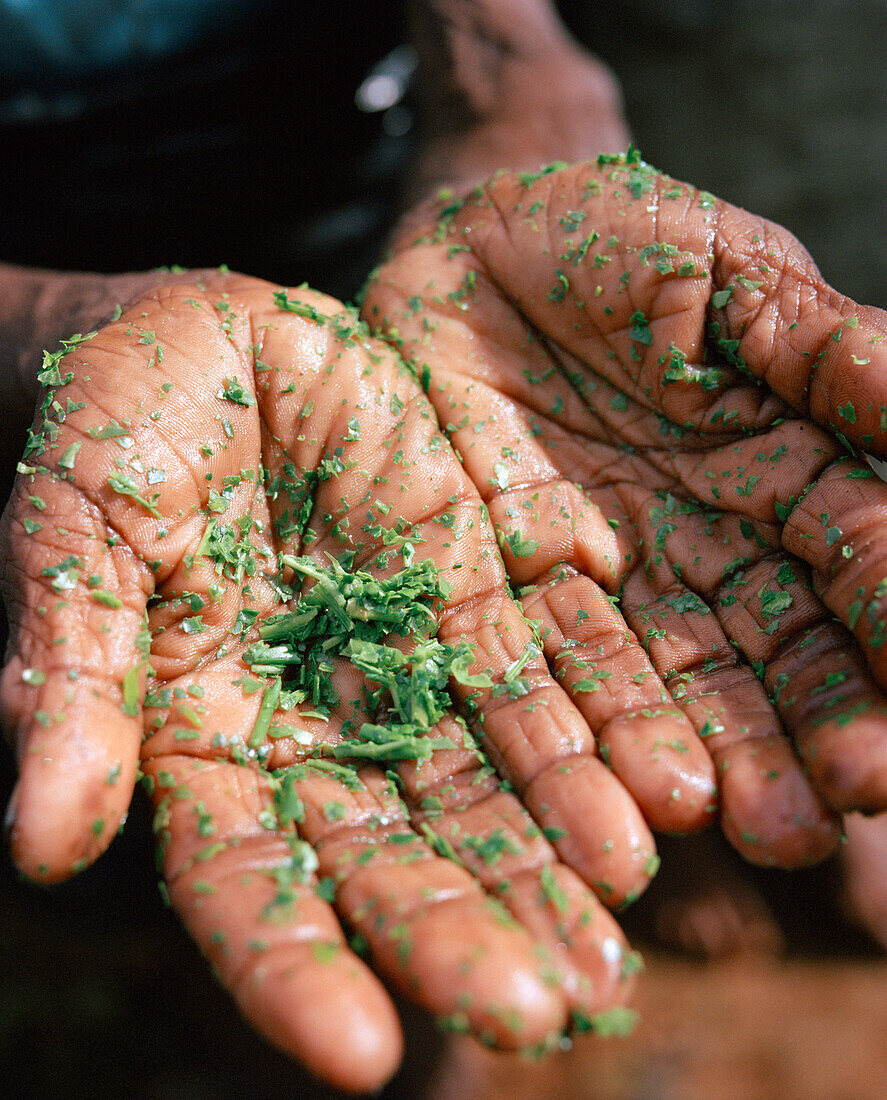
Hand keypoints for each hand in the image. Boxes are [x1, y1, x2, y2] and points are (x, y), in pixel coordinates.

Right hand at [2, 273, 653, 1090]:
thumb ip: (74, 671)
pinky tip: (643, 814)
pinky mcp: (466, 582)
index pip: (244, 873)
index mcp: (200, 727)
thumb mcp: (76, 528)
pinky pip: (534, 673)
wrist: (202, 334)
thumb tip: (42, 843)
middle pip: (386, 848)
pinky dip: (584, 742)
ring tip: (612, 950)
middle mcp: (311, 716)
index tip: (367, 1053)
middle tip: (537, 1016)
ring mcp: (399, 654)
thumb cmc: (112, 426)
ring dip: (544, 862)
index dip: (297, 964)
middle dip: (457, 931)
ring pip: (478, 782)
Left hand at [362, 152, 886, 868]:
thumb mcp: (727, 270)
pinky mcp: (503, 580)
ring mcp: (608, 570)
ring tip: (749, 830)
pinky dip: (576, 724)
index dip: (883, 623)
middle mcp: (705, 541)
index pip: (853, 558)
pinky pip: (541, 658)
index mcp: (779, 468)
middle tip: (836, 806)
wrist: (470, 244)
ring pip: (667, 676)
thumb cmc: (608, 237)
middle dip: (808, 727)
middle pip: (770, 647)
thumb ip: (825, 348)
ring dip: (707, 752)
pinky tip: (616, 791)